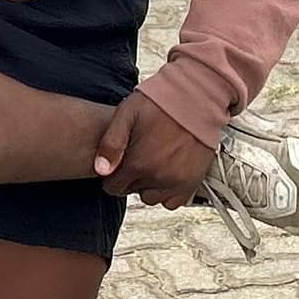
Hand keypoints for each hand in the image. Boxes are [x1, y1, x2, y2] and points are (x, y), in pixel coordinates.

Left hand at [91, 89, 218, 207]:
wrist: (197, 97)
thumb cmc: (160, 102)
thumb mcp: (127, 114)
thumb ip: (111, 143)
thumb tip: (101, 171)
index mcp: (139, 163)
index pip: (113, 187)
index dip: (112, 175)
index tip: (120, 161)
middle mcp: (158, 177)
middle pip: (132, 192)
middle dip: (131, 179)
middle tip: (139, 157)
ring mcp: (177, 181)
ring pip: (152, 198)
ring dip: (149, 186)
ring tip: (154, 163)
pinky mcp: (193, 181)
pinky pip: (173, 202)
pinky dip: (167, 192)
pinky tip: (167, 172)